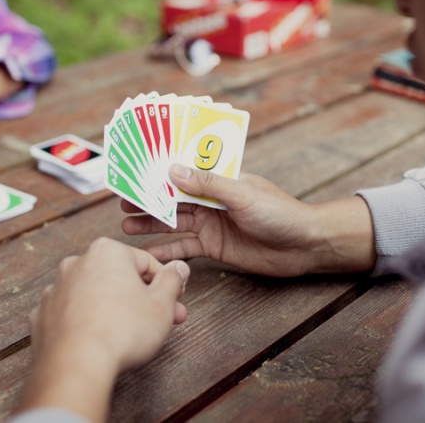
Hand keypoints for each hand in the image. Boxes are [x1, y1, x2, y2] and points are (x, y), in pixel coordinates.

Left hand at [18, 238, 189, 420]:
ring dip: (115, 309)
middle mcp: (77, 263)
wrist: (76, 365)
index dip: (166, 283)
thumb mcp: (161, 304)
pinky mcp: (42, 315)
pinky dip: (86, 322)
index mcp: (107, 252)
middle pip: (119, 278)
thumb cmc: (122, 330)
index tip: (175, 300)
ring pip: (94, 295)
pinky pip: (72, 314)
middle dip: (144, 299)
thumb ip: (172, 281)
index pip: (146, 262)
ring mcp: (56, 289)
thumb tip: (178, 267)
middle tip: (164, 321)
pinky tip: (100, 340)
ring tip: (132, 335)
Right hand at [123, 164, 376, 276]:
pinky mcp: (214, 247)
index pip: (182, 171)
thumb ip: (208, 184)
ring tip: (125, 227)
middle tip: (120, 201)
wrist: (304, 246)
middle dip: (147, 199)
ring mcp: (211, 223)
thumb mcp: (242, 195)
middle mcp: (212, 199)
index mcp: (219, 179)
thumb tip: (172, 169)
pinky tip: (149, 255)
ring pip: (174, 222)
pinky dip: (168, 252)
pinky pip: (185, 248)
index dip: (157, 171)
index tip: (133, 172)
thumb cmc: (279, 213)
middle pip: (172, 198)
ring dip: (151, 224)